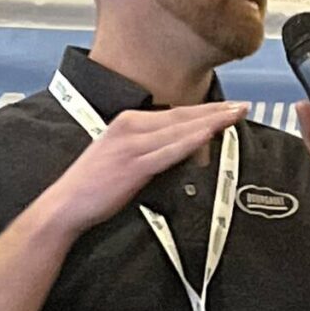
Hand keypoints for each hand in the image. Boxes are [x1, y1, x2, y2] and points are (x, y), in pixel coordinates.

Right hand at [42, 101, 249, 234]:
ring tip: (235, 118)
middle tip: (243, 107)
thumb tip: (177, 148)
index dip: (204, 109)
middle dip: (215, 112)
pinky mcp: (134, 165)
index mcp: (128, 122)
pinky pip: (169, 151)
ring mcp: (132, 145)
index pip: (175, 113)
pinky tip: (208, 136)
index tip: (228, 107)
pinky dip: (191, 142)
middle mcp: (130, 127)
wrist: (67, 203)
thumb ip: (147, 148)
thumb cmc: (93, 185)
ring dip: (210, 123)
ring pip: (180, 130)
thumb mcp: (119, 155)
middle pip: (182, 116)